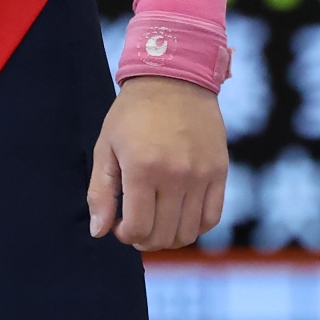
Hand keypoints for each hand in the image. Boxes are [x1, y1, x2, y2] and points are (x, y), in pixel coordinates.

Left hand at [87, 75, 227, 249]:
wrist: (174, 79)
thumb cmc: (133, 114)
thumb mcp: (106, 146)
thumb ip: (100, 192)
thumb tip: (99, 232)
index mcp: (142, 168)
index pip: (137, 228)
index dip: (125, 235)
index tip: (120, 225)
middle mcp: (175, 175)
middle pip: (163, 235)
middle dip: (145, 240)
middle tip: (137, 227)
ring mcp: (201, 174)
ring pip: (188, 232)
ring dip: (169, 238)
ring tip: (158, 223)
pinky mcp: (219, 171)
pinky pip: (211, 217)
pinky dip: (195, 227)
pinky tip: (180, 216)